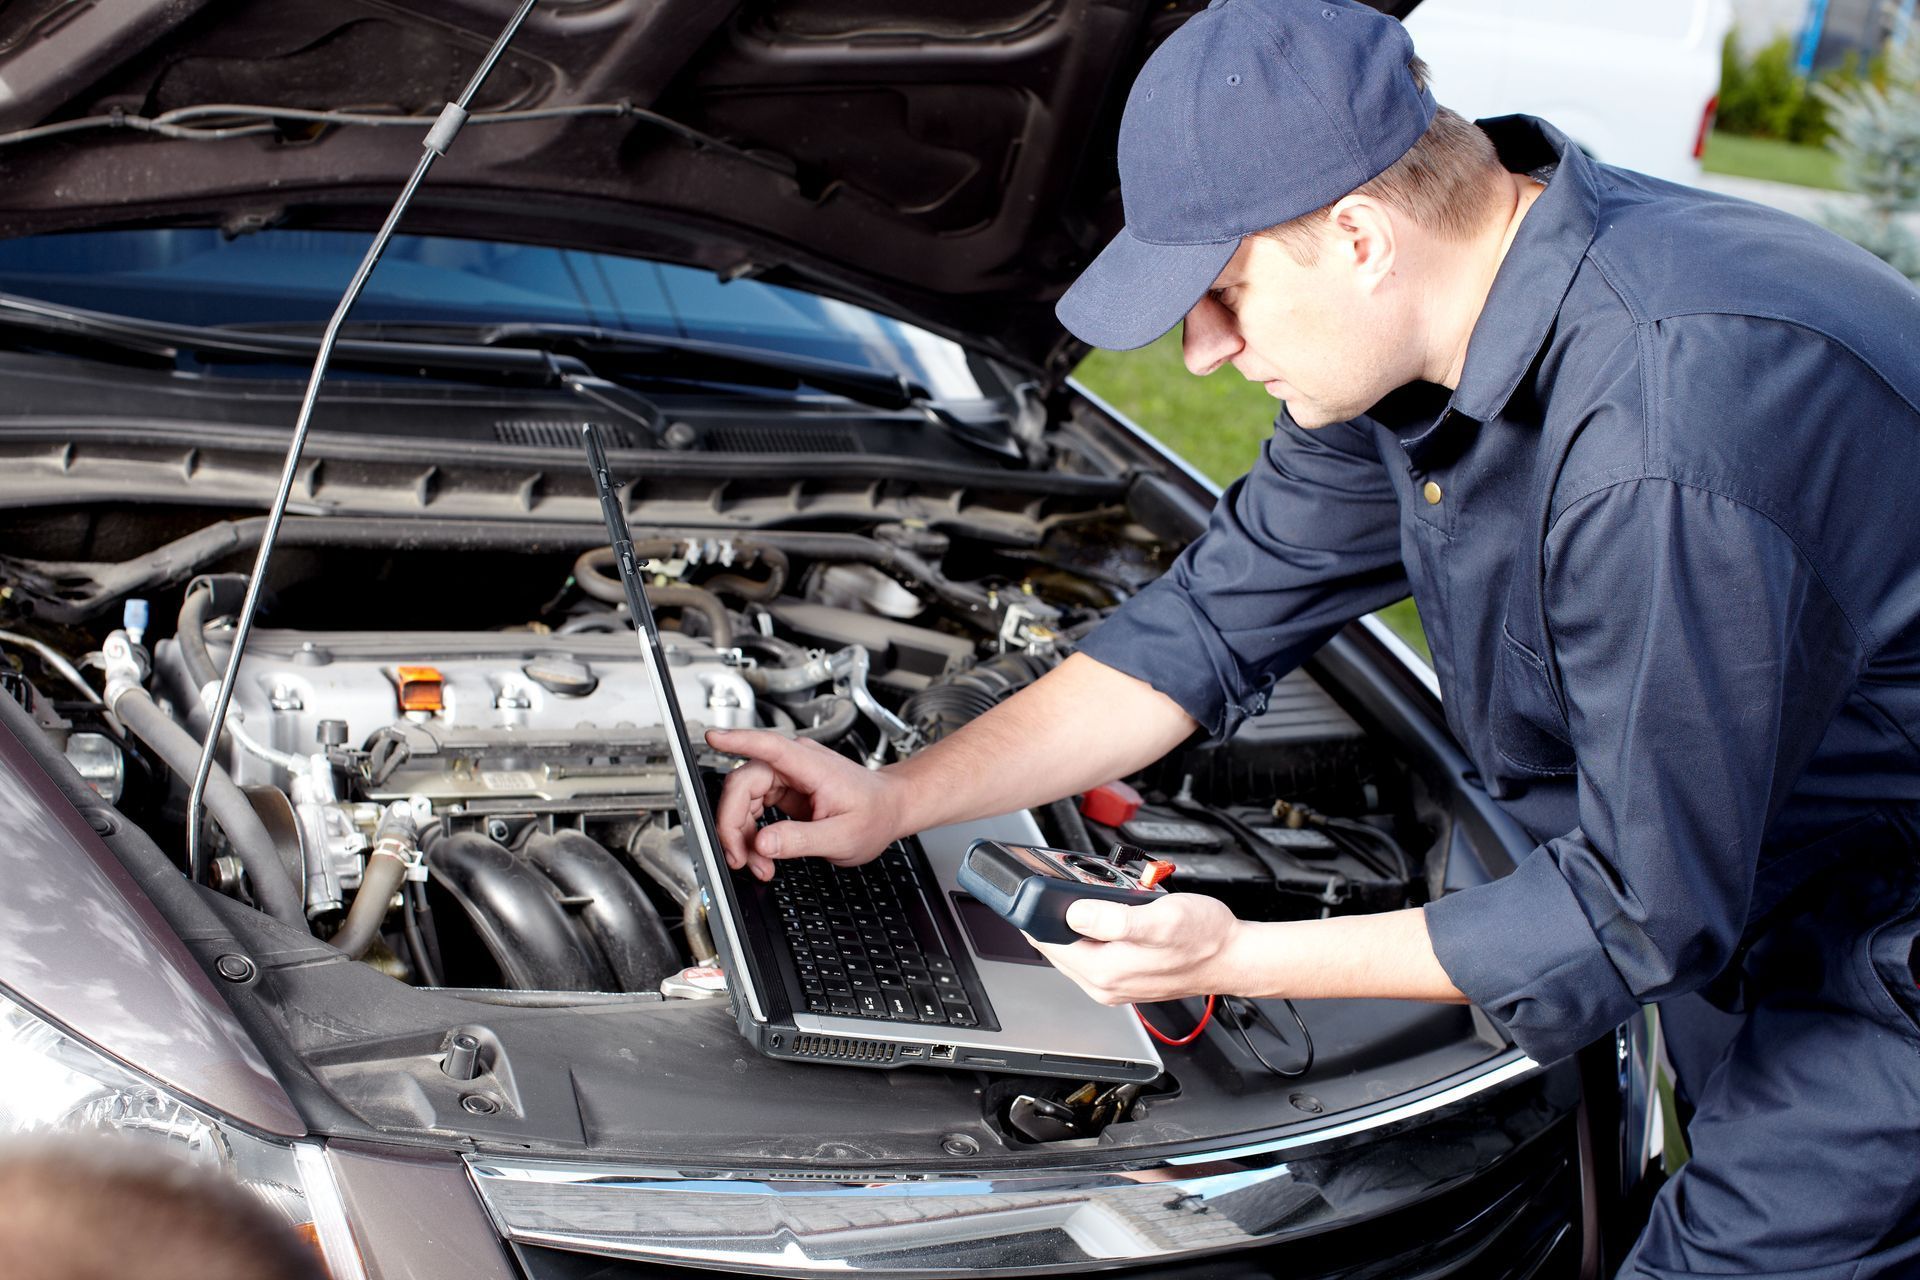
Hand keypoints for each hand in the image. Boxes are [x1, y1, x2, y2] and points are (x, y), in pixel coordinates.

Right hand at [705, 728, 904, 880]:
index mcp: (812, 766)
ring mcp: (786, 776)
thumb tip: (762, 844)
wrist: (889, 809)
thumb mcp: (843, 837)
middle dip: (733, 825)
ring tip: (758, 864)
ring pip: (743, 799)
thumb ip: (801, 840)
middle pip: (742, 784)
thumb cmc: (875, 815)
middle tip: (740, 859)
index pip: (768, 746)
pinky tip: (763, 854)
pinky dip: (752, 835)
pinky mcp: (782, 790)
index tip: (713, 738)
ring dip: (741, 835)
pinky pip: (753, 809)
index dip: (737, 741)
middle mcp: (795, 764)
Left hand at [1029, 893, 1243, 1005]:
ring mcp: (1115, 984)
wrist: (1233, 957)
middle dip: (1060, 916)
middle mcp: (1105, 984)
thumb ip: (1114, 919)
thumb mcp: (1160, 919)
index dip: (1039, 913)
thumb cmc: (1205, 939)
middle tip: (1078, 890)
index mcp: (1105, 972)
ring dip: (1078, 923)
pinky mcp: (1126, 977)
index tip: (1040, 891)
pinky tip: (1112, 916)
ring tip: (1098, 901)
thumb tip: (1074, 914)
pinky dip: (1095, 932)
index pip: (1047, 943)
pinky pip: (1095, 952)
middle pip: (1057, 946)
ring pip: (1076, 948)